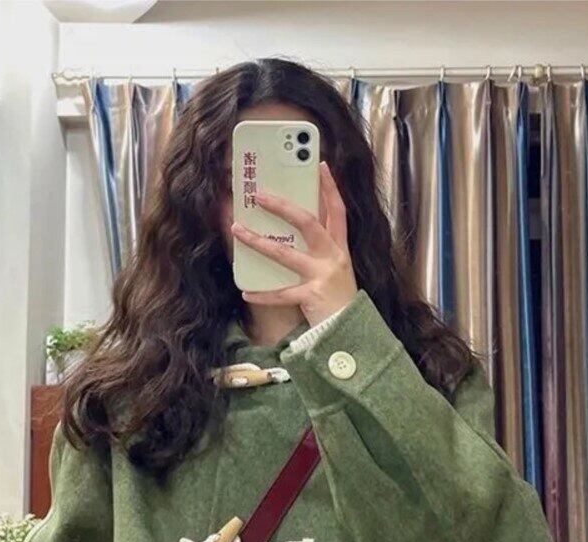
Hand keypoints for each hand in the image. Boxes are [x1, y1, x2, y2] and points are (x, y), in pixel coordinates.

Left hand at [230, 160, 357, 326]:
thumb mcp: (334, 268)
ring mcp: (323, 276)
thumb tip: (289, 230)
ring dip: (259, 241)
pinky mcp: (312, 296)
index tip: (319, 165)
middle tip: (260, 195)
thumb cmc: (337, 298)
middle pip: (309, 223)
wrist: (349, 330)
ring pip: (287, 254)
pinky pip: (282, 293)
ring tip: (238, 230)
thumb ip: (319, 249)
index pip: (337, 210)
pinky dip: (262, 293)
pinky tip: (245, 292)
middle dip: (283, 207)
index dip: (330, 187)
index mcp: (340, 248)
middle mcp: (333, 257)